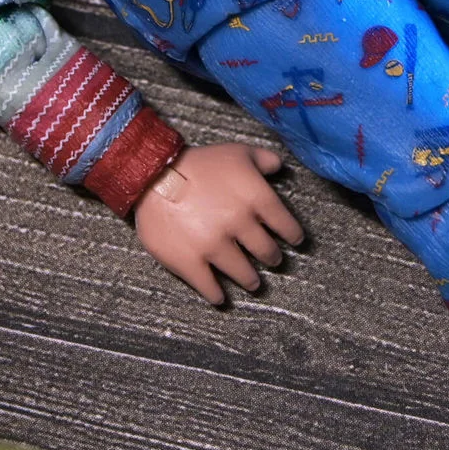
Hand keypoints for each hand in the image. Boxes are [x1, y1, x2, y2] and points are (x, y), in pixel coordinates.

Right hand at [134, 143, 304, 304]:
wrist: (153, 174)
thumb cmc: (199, 162)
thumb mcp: (236, 152)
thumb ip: (264, 159)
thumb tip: (280, 168)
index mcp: (256, 198)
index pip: (286, 225)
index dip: (293, 235)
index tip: (295, 242)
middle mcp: (240, 225)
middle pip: (267, 252)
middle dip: (272, 258)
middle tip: (272, 260)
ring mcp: (215, 246)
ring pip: (244, 274)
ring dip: (251, 280)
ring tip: (253, 282)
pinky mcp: (191, 262)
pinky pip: (210, 287)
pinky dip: (217, 295)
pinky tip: (220, 297)